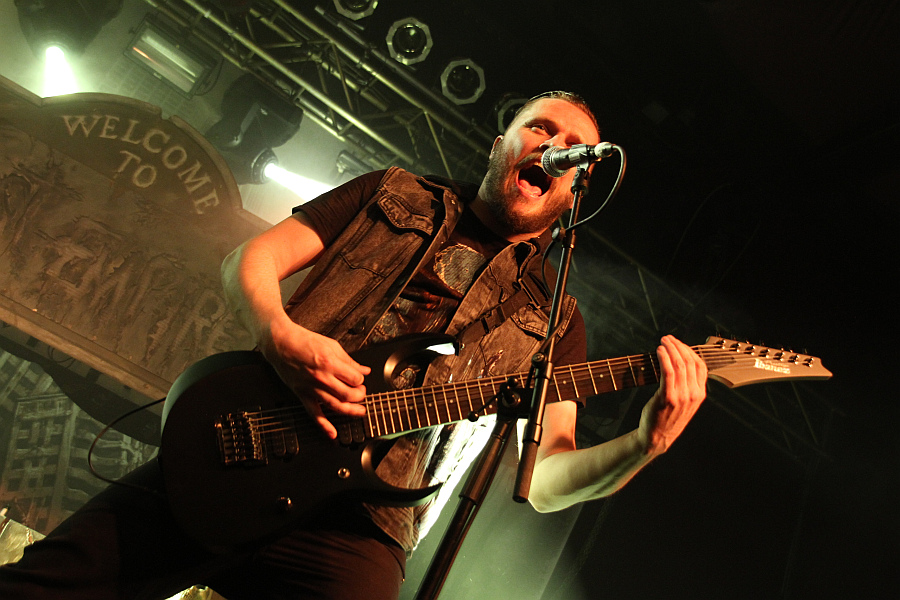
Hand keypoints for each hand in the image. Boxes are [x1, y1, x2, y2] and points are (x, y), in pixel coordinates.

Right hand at [260, 317, 369, 439]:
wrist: (281, 343)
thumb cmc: (304, 341)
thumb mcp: (331, 345)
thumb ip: (349, 361)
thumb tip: (364, 370)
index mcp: (330, 363)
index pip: (355, 379)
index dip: (361, 380)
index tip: (360, 379)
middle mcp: (322, 378)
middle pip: (348, 394)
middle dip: (359, 395)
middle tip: (361, 393)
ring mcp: (312, 388)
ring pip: (336, 406)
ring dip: (351, 411)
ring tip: (359, 411)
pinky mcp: (303, 394)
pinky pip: (314, 413)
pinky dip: (324, 425)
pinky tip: (332, 433)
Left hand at [637, 335, 707, 455]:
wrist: (657, 437)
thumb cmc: (667, 418)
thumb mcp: (684, 403)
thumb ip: (687, 386)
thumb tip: (681, 363)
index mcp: (699, 394)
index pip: (700, 366)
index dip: (689, 351)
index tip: (678, 343)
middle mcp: (693, 394)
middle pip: (690, 362)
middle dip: (678, 346)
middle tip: (668, 338)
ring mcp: (681, 396)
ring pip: (679, 365)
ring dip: (670, 349)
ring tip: (663, 342)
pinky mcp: (667, 397)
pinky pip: (668, 372)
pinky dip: (664, 358)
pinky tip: (659, 351)